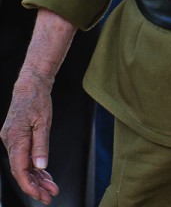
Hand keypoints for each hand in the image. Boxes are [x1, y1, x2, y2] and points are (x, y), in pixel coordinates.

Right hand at [0, 70, 58, 204]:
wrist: (30, 84)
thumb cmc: (37, 99)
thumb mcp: (43, 121)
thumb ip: (41, 145)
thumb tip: (40, 166)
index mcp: (16, 138)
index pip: (20, 170)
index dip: (30, 186)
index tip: (41, 195)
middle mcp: (10, 141)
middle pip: (21, 171)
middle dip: (36, 186)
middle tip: (50, 196)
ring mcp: (11, 140)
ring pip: (23, 165)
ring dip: (36, 178)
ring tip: (51, 188)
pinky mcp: (16, 138)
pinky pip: (24, 157)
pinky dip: (34, 166)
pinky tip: (44, 175)